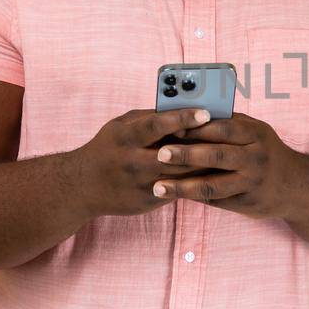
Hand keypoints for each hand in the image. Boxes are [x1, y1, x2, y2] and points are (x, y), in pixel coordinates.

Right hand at [71, 107, 212, 216]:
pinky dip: (195, 182)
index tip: (206, 112)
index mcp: (124, 137)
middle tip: (228, 136)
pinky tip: (213, 175)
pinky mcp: (145, 202)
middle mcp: (131, 161)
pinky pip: (177, 191)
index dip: (182, 118)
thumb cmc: (109, 147)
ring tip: (226, 154)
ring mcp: (139, 184)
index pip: (156, 125)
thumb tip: (183, 107)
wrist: (81, 187)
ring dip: (204, 165)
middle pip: (174, 153)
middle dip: (201, 145)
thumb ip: (149, 118)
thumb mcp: (121, 126)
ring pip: (180, 175)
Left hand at [149, 112, 308, 219]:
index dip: (195, 128)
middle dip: (185, 155)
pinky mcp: (247, 204)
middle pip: (216, 155)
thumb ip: (227, 124)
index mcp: (256, 134)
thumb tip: (187, 117)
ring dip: (182, 186)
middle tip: (159, 154)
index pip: (223, 128)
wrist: (297, 187)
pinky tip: (174, 195)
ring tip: (158, 186)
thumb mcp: (255, 132)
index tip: (170, 128)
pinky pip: (215, 200)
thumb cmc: (265, 152)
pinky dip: (193, 197)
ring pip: (213, 185)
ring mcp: (252, 183)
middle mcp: (256, 158)